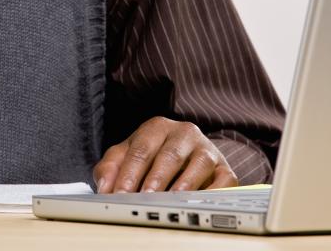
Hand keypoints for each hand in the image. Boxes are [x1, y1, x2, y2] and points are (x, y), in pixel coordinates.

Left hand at [93, 117, 237, 192]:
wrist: (191, 156)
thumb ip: (111, 167)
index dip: (129, 173)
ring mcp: (207, 150)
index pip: (141, 149)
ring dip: (182, 185)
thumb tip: (104, 187)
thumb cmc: (154, 156)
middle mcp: (184, 133)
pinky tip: (195, 204)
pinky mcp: (225, 169)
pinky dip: (210, 193)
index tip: (119, 194)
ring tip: (168, 202)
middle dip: (154, 180)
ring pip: (197, 165)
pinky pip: (221, 181)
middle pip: (169, 156)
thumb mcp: (128, 155)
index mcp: (157, 127)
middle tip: (143, 199)